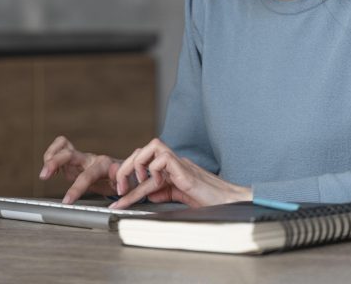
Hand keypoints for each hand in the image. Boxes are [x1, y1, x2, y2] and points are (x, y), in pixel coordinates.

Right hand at [39, 136, 121, 203]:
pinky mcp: (74, 159)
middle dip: (55, 162)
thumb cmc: (124, 180)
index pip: (87, 175)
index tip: (67, 201)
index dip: (76, 188)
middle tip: (44, 176)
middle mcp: (90, 158)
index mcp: (103, 165)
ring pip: (62, 147)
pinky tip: (49, 170)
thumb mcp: (127, 183)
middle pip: (69, 154)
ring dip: (50, 156)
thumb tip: (114, 171)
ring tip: (45, 173)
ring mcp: (81, 158)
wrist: (124, 173)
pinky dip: (51, 156)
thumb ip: (120, 178)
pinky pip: (60, 149)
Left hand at [110, 138, 251, 208]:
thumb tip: (150, 194)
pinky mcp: (185, 170)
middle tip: (121, 189)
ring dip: (138, 165)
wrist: (230, 202)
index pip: (143, 163)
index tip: (119, 198)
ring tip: (138, 183)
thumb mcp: (181, 197)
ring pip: (151, 147)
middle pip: (142, 150)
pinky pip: (163, 158)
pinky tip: (159, 185)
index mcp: (171, 168)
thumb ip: (165, 192)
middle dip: (125, 168)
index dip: (127, 177)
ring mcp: (180, 163)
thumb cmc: (210, 200)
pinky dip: (154, 171)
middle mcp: (174, 162)